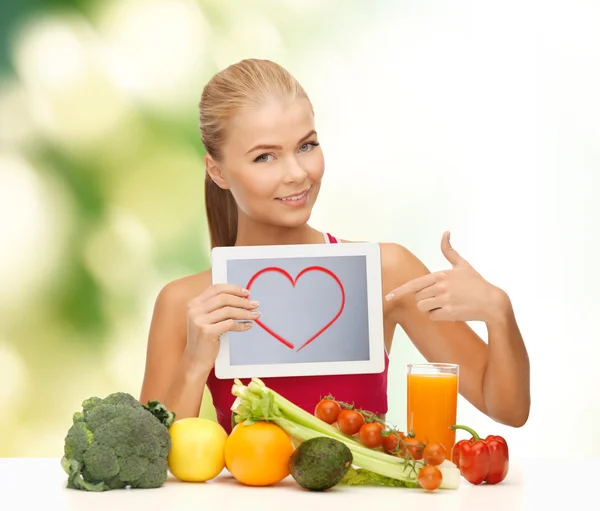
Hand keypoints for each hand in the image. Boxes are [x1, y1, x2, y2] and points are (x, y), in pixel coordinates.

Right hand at [184, 284, 260, 370]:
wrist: (195, 360)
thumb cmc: (204, 339)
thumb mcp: (206, 319)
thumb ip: (217, 307)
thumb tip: (242, 297)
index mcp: (194, 303)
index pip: (216, 288)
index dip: (233, 289)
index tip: (246, 292)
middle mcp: (195, 310)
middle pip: (224, 298)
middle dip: (242, 300)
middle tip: (254, 304)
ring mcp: (199, 321)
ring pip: (228, 311)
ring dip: (245, 312)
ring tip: (255, 315)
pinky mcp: (207, 332)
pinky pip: (230, 324)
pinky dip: (241, 324)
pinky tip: (248, 325)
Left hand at [385, 231, 506, 322]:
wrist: (492, 302)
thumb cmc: (476, 283)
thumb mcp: (463, 265)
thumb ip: (449, 250)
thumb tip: (446, 232)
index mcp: (441, 275)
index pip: (414, 284)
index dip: (399, 291)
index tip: (388, 296)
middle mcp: (441, 286)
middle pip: (418, 297)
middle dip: (425, 299)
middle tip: (441, 298)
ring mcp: (445, 300)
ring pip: (423, 307)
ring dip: (429, 308)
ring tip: (444, 304)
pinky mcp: (450, 313)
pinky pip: (432, 316)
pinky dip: (437, 316)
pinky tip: (450, 312)